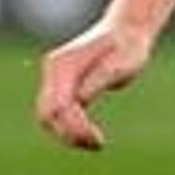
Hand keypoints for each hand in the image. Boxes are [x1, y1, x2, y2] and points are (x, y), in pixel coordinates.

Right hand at [36, 16, 156, 149]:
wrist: (126, 30)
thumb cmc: (128, 48)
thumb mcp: (121, 66)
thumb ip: (99, 79)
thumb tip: (81, 99)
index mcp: (64, 64)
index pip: (59, 106)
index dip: (76, 128)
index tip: (99, 140)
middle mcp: (53, 69)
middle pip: (47, 115)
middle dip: (69, 135)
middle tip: (97, 144)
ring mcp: (54, 75)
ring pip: (47, 116)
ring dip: (67, 134)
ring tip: (95, 142)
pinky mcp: (60, 82)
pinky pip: (55, 112)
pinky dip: (68, 127)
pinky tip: (90, 133)